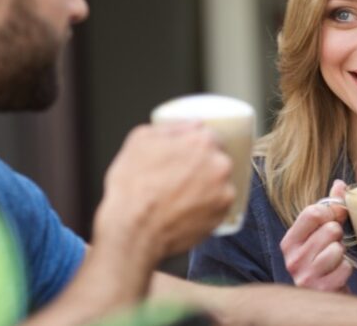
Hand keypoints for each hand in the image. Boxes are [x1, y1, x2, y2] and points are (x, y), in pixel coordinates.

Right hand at [93, 121, 234, 265]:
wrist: (133, 232)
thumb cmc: (132, 187)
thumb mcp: (140, 140)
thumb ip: (172, 127)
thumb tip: (193, 124)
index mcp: (202, 142)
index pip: (209, 137)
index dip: (194, 146)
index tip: (184, 156)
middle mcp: (220, 165)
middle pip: (216, 159)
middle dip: (201, 166)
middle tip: (179, 177)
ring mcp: (224, 192)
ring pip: (218, 182)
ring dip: (205, 186)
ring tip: (180, 196)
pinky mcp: (223, 216)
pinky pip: (218, 204)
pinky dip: (206, 205)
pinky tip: (185, 209)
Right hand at [280, 180, 351, 291]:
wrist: (323, 300)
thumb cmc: (322, 263)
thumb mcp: (319, 235)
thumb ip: (328, 209)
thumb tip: (340, 184)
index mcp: (289, 242)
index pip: (312, 212)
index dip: (331, 212)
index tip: (335, 218)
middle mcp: (293, 259)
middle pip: (329, 229)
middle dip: (338, 235)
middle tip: (333, 245)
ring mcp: (305, 276)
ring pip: (337, 248)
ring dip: (341, 254)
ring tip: (334, 261)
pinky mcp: (320, 290)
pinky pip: (344, 267)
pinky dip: (346, 269)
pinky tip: (337, 274)